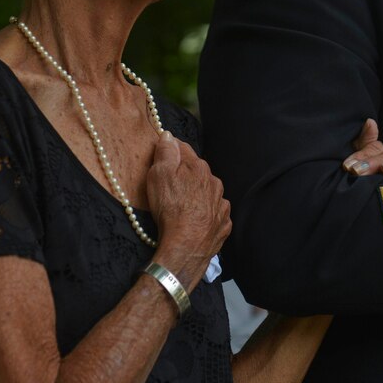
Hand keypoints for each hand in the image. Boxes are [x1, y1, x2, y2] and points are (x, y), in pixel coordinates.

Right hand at [146, 131, 231, 290]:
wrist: (186, 246)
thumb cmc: (169, 209)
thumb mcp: (159, 175)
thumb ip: (165, 152)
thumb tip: (168, 135)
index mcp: (198, 167)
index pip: (184, 149)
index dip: (171, 149)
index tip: (162, 153)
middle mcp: (214, 182)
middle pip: (197, 171)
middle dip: (185, 173)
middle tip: (169, 184)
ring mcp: (221, 204)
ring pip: (208, 192)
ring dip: (197, 194)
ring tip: (182, 205)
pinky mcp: (223, 224)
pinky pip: (214, 213)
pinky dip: (205, 213)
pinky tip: (194, 220)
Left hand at [342, 119, 382, 175]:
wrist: (372, 209)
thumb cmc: (363, 179)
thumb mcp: (358, 162)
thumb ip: (364, 142)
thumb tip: (370, 121)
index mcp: (378, 154)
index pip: (372, 150)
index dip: (360, 156)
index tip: (348, 166)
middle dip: (372, 163)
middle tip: (357, 171)